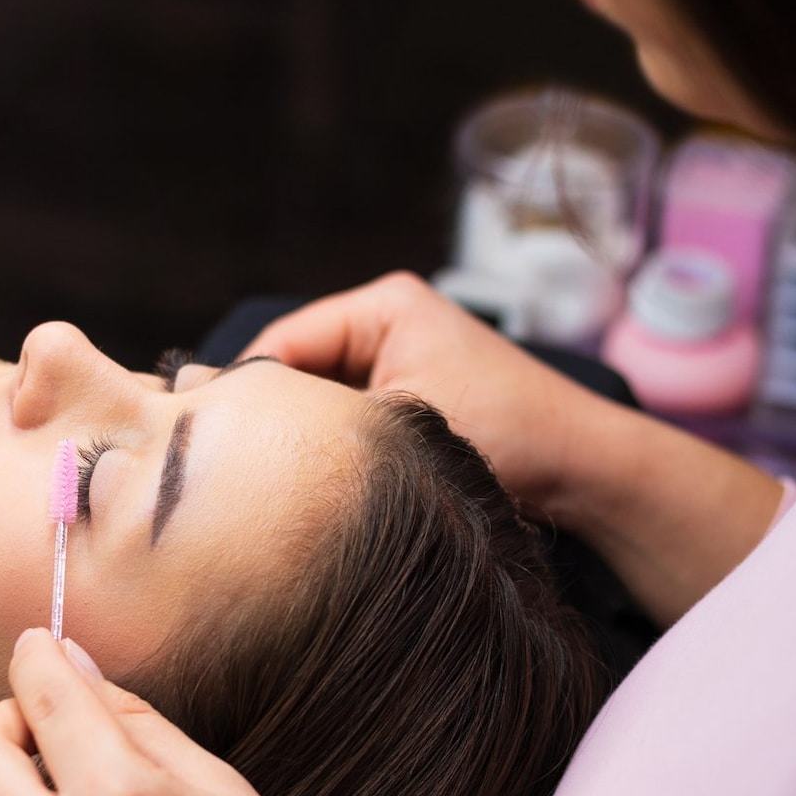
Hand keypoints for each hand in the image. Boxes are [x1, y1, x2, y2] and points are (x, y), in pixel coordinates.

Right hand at [245, 271, 618, 519]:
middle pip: (296, 373)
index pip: (282, 342)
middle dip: (273, 420)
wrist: (586, 472)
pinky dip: (333, 456)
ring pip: (319, 408)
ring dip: (304, 443)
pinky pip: (349, 429)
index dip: (242, 391)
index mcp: (384, 306)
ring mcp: (399, 368)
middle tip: (233, 469)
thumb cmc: (512, 434)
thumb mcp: (400, 423)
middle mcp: (388, 327)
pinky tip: (316, 489)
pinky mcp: (410, 410)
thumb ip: (317, 420)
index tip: (209, 440)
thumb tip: (238, 431)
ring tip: (273, 482)